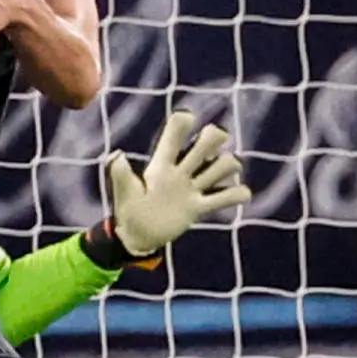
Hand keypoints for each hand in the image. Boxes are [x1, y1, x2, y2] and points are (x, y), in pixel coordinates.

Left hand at [104, 109, 252, 255]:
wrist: (138, 236)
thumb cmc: (128, 210)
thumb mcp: (123, 193)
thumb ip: (121, 174)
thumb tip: (118, 154)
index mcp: (162, 163)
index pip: (176, 132)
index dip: (185, 121)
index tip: (189, 121)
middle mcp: (182, 171)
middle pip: (208, 140)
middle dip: (216, 136)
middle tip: (211, 150)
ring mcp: (193, 189)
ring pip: (223, 165)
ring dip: (229, 168)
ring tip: (218, 181)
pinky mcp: (200, 208)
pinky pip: (228, 197)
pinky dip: (238, 195)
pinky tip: (237, 196)